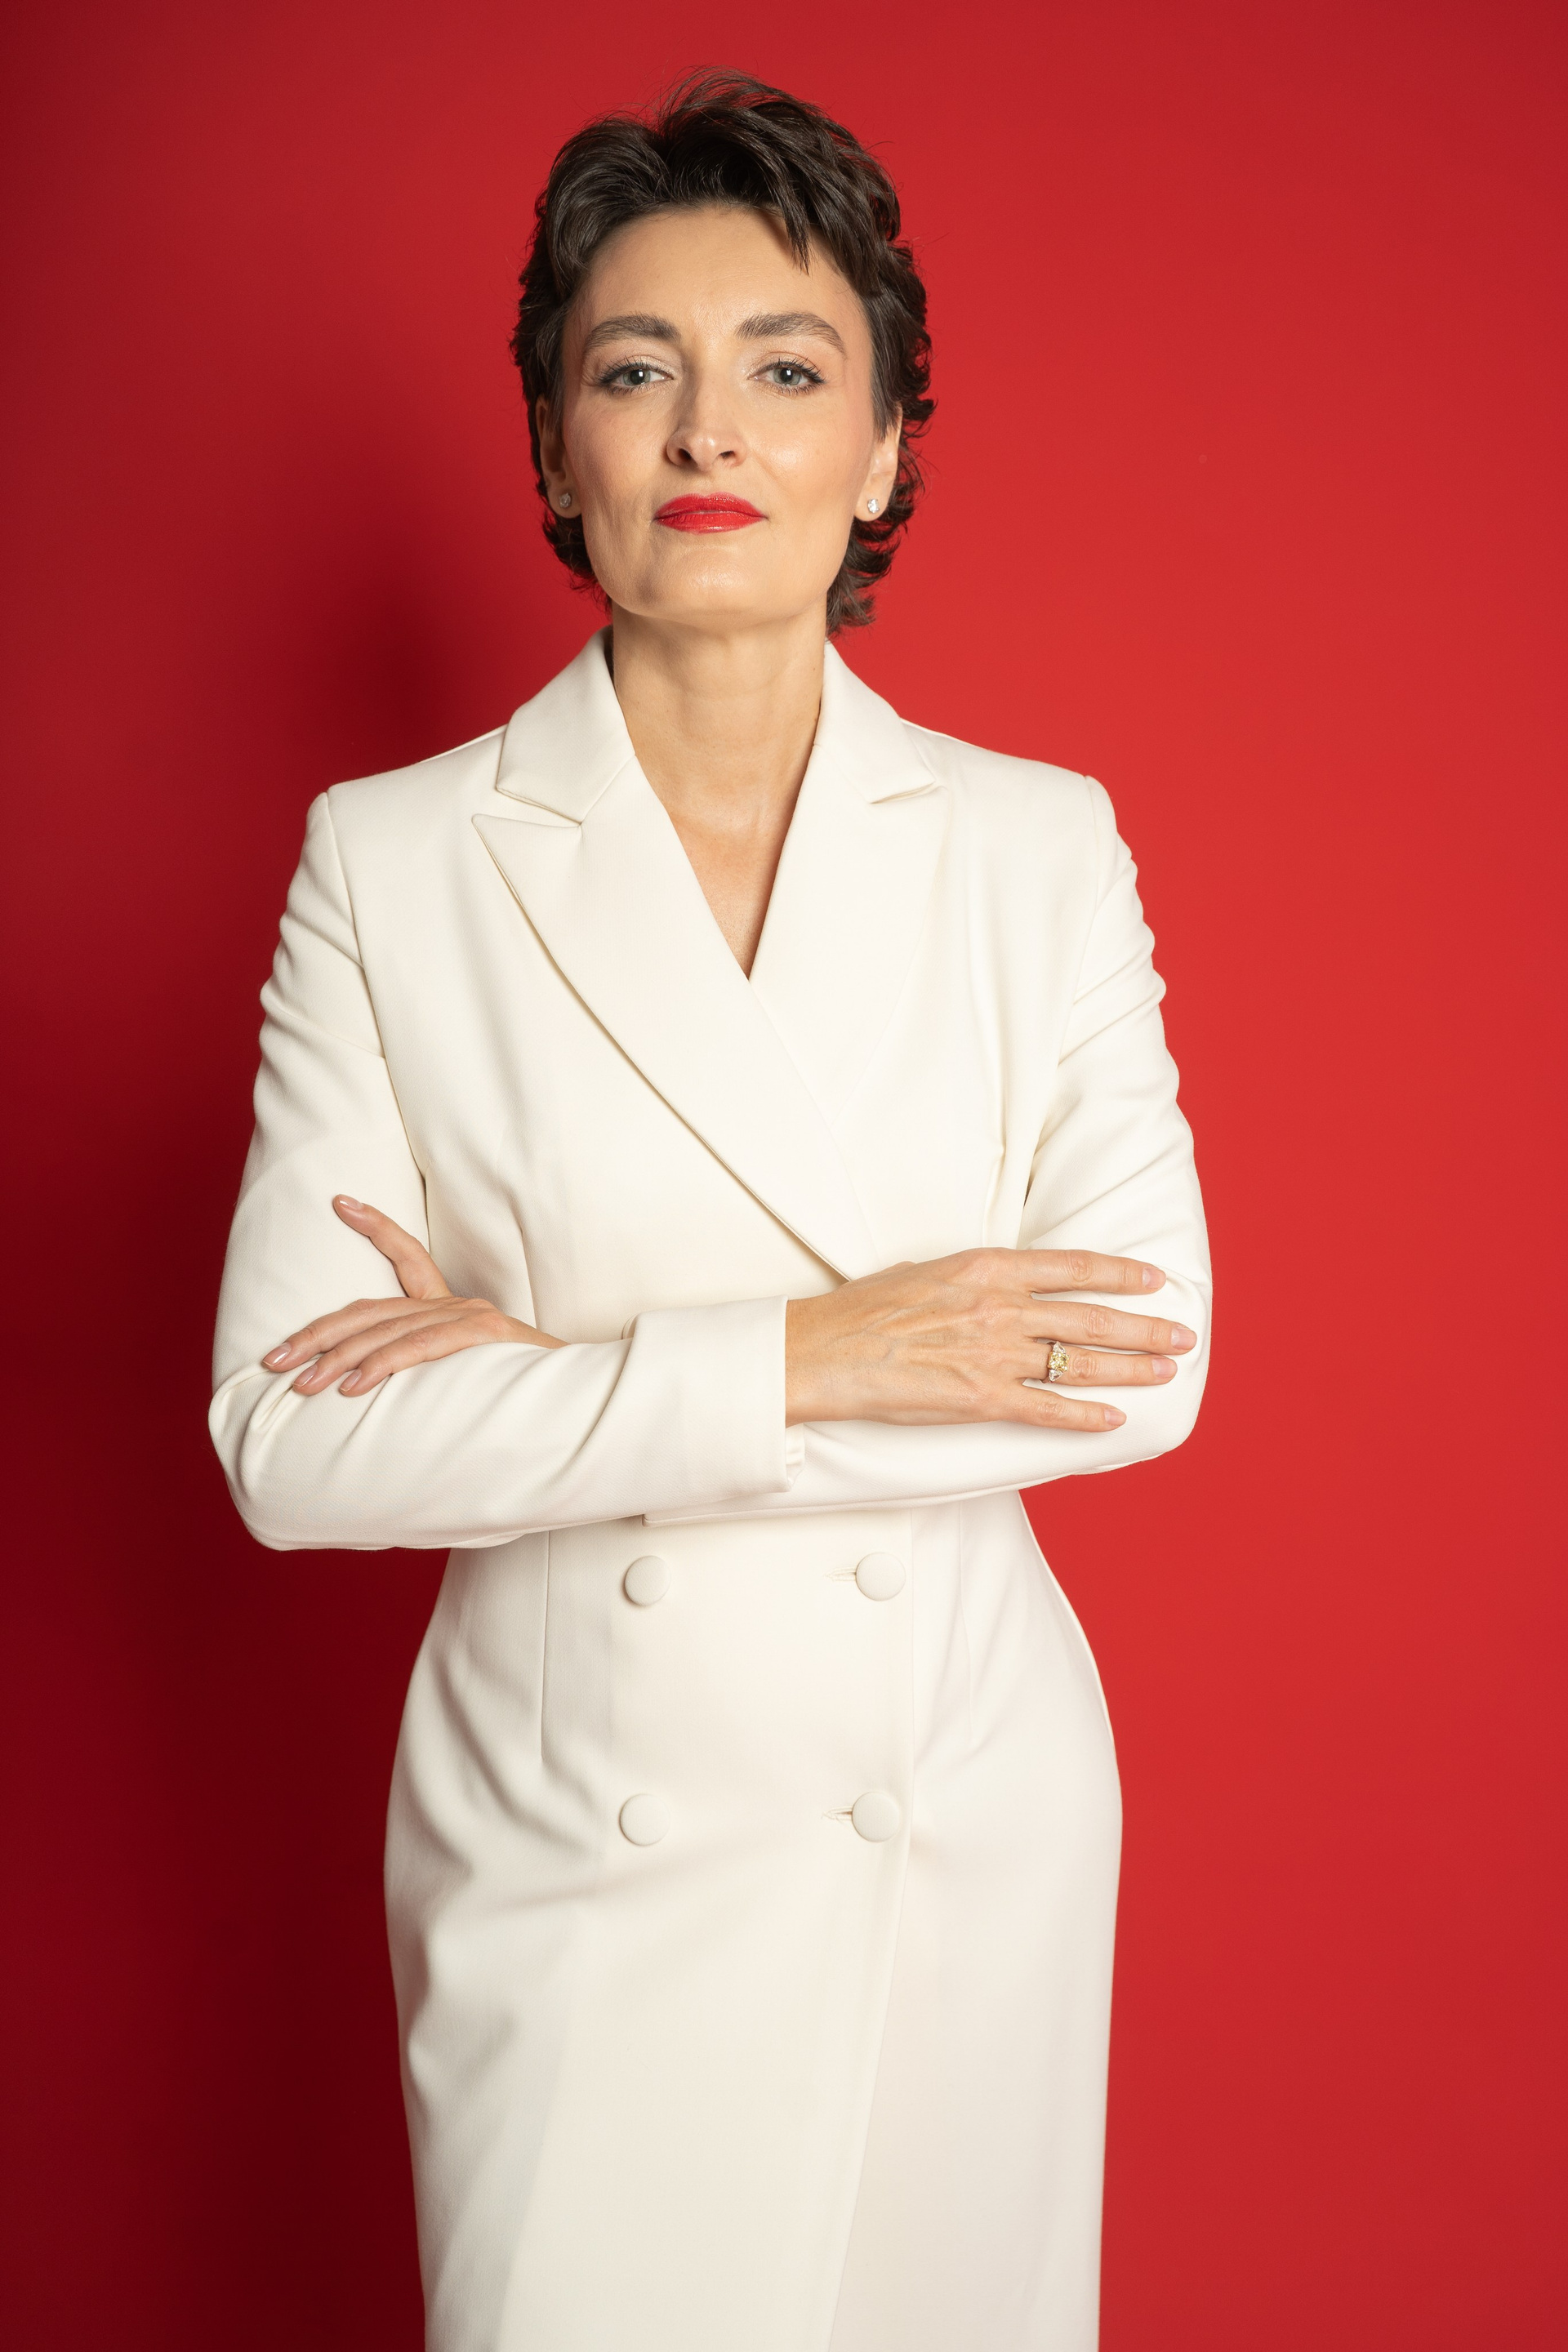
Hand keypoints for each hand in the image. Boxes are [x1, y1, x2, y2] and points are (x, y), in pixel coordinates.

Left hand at [262, 1198, 563, 1395]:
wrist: (583, 1398)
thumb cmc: (524, 1395)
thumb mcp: (469, 1377)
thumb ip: (431, 1373)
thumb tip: (373, 1393)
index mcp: (452, 1308)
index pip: (409, 1255)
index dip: (374, 1226)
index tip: (340, 1201)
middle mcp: (457, 1305)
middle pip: (370, 1308)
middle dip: (316, 1333)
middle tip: (274, 1358)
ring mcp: (471, 1318)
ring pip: (386, 1332)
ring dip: (337, 1360)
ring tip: (302, 1384)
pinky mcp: (484, 1336)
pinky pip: (420, 1348)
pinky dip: (382, 1365)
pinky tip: (353, 1385)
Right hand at [784, 1247, 1195, 1430]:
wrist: (824, 1351)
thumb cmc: (864, 1311)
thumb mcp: (926, 1270)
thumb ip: (971, 1277)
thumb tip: (996, 1280)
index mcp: (987, 1267)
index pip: (1073, 1267)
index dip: (1121, 1274)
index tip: (1153, 1281)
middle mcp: (1000, 1308)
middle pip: (1090, 1317)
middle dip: (1144, 1328)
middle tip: (1182, 1335)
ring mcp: (994, 1355)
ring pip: (1079, 1363)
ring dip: (1129, 1369)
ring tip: (1164, 1372)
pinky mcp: (981, 1400)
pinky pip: (1047, 1411)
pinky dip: (1085, 1417)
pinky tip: (1113, 1420)